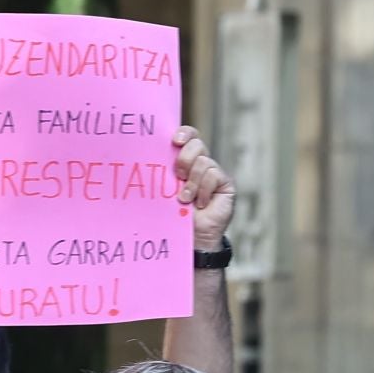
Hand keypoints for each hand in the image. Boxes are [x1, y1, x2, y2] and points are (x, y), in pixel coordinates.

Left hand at [174, 126, 234, 252]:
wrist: (191, 238)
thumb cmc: (174, 215)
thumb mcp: (165, 191)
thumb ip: (163, 173)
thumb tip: (148, 156)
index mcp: (185, 160)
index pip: (188, 136)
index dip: (184, 133)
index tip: (173, 141)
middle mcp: (200, 163)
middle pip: (196, 143)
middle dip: (185, 157)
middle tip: (178, 175)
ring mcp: (214, 173)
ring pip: (204, 161)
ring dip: (192, 182)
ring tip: (186, 199)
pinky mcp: (225, 184)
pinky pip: (213, 175)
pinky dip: (203, 190)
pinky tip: (201, 204)